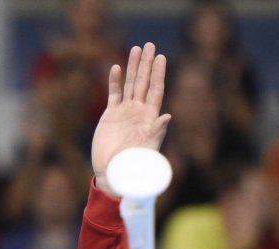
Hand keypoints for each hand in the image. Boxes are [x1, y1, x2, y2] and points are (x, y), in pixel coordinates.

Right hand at [91, 43, 171, 196]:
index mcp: (149, 118)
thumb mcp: (148, 149)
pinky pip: (114, 94)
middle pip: (144, 82)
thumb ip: (157, 132)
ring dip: (133, 67)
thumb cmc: (134, 167)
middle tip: (150, 45)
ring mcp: (125, 112)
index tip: (161, 57)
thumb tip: (167, 116)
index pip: (156, 90)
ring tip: (136, 49)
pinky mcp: (110, 116)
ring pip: (130, 84)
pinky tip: (117, 68)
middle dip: (147, 64)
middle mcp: (139, 112)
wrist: (114, 174)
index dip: (158, 74)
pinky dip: (115, 81)